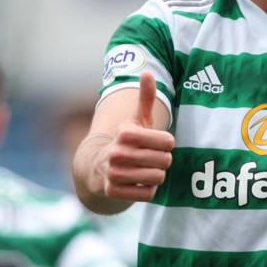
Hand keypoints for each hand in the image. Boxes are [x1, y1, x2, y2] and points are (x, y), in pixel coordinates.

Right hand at [102, 71, 174, 201]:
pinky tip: (136, 182)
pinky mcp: (113, 192)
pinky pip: (148, 194)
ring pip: (158, 178)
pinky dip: (147, 190)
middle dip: (162, 160)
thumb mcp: (136, 119)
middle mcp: (117, 152)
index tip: (155, 142)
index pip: (168, 142)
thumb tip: (147, 72)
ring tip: (143, 169)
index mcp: (125, 132)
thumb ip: (145, 97)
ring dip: (155, 175)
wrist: (99, 168)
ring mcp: (113, 174)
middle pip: (165, 161)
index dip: (166, 143)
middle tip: (150, 158)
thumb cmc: (127, 141)